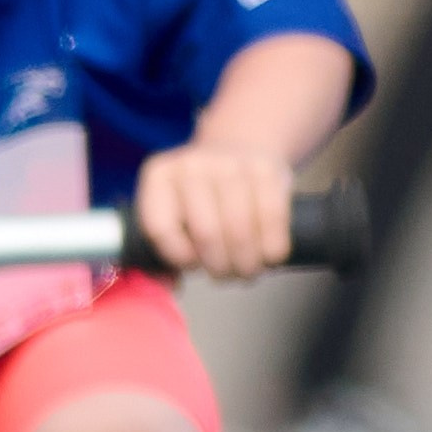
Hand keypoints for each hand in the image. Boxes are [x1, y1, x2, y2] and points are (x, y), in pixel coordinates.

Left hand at [135, 141, 291, 279]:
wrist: (241, 146)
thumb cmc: (203, 193)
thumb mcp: (174, 207)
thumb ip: (166, 245)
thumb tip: (170, 285)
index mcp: (159, 176)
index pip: (160, 228)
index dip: (178, 257)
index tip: (193, 266)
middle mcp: (192, 166)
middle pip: (205, 233)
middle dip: (219, 267)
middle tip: (226, 276)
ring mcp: (230, 164)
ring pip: (239, 229)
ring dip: (246, 263)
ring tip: (247, 271)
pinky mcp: (266, 170)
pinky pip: (272, 217)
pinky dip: (272, 248)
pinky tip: (270, 258)